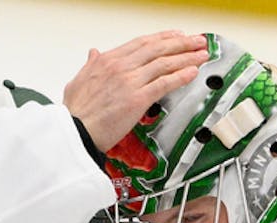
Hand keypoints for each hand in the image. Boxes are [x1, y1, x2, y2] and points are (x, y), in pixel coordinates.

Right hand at [63, 31, 208, 151]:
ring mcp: (130, 81)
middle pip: (157, 49)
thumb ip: (89, 66)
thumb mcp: (77, 81)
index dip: (162, 38)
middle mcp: (121, 67)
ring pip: (164, 63)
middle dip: (181, 43)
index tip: (175, 36)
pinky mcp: (138, 99)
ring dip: (187, 57)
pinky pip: (165, 83)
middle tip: (197, 41)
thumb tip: (93, 53)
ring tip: (202, 54)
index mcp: (107, 60)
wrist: (74, 131)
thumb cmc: (75, 113)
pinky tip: (193, 72)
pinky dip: (181, 76)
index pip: (141, 43)